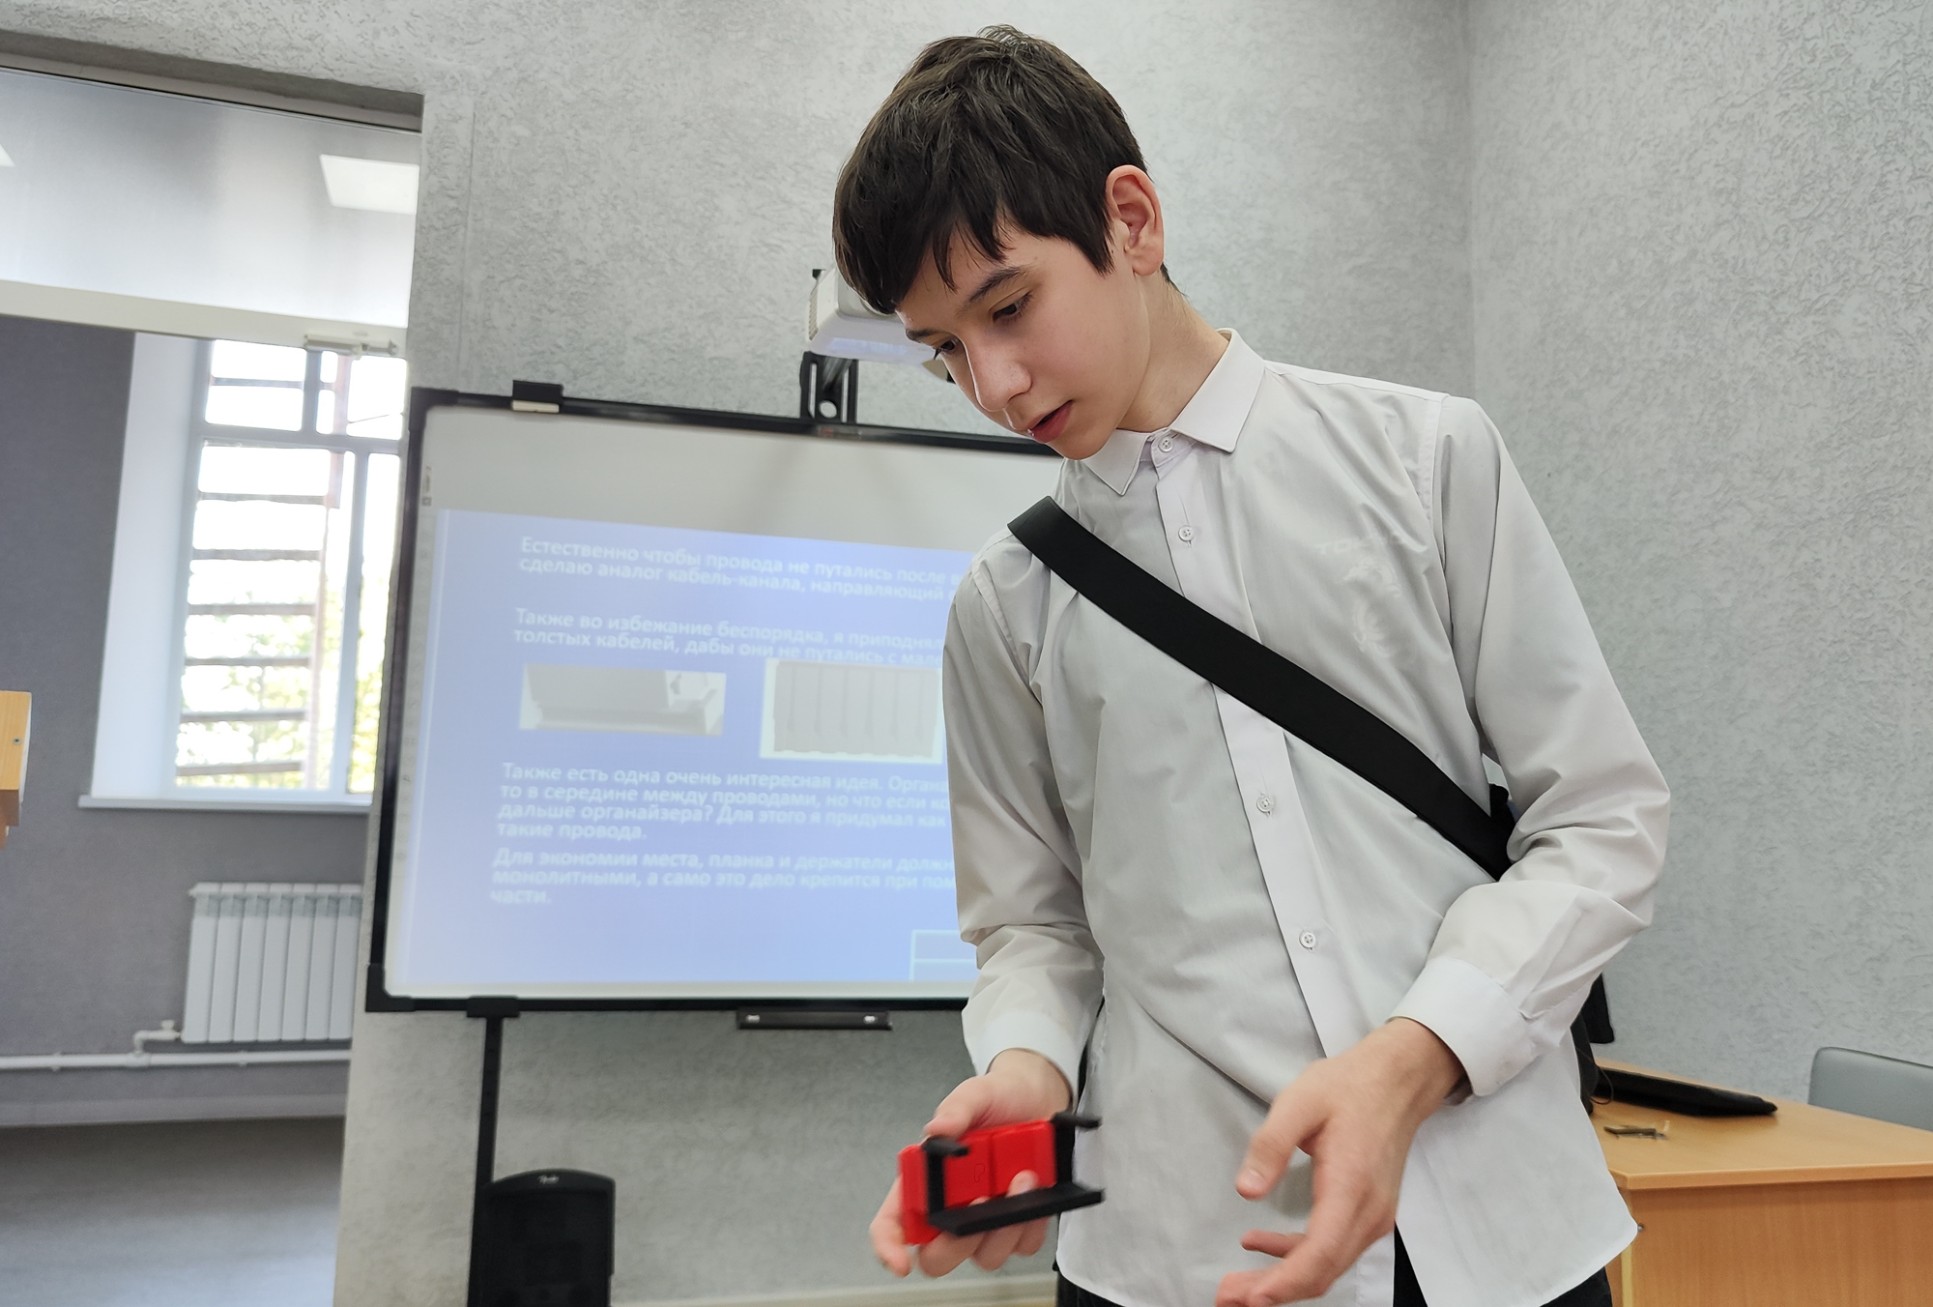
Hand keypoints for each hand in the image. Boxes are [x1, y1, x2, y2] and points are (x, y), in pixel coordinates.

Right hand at [870, 1048, 1071, 1278]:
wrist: (1040, 1097)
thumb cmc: (999, 1098)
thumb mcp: (975, 1094)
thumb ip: (956, 1109)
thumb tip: (938, 1129)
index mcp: (926, 1180)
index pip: (892, 1223)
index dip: (888, 1247)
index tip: (900, 1262)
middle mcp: (951, 1207)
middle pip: (936, 1256)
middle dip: (955, 1245)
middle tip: (978, 1204)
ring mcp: (985, 1220)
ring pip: (984, 1257)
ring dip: (1003, 1228)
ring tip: (1022, 1180)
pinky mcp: (1018, 1224)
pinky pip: (1022, 1245)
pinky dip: (1031, 1224)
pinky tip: (1035, 1190)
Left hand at [1215, 1019, 1463, 1306]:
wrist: (1396, 1080)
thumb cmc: (1348, 1087)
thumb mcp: (1299, 1102)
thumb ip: (1270, 1146)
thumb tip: (1246, 1190)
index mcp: (1351, 1185)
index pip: (1320, 1251)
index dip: (1285, 1282)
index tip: (1251, 1299)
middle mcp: (1368, 1212)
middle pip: (1322, 1271)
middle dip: (1274, 1292)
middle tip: (1227, 1297)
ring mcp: (1372, 1216)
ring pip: (1327, 1266)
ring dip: (1283, 1280)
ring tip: (1237, 1284)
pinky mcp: (1367, 1213)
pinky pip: (1332, 1249)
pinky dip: (1297, 1256)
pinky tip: (1259, 1245)